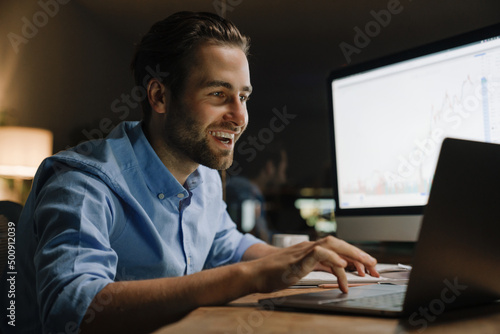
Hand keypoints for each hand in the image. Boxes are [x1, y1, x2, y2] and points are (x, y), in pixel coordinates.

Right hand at [248, 236, 377, 292]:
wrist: (255, 274)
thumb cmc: (275, 273)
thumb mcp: (304, 269)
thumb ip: (320, 266)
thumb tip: (340, 271)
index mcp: (312, 249)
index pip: (338, 248)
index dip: (356, 256)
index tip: (369, 268)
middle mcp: (310, 247)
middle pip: (339, 243)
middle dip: (359, 254)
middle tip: (374, 267)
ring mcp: (303, 251)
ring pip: (332, 245)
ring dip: (352, 254)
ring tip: (366, 267)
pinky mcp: (297, 260)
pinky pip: (318, 254)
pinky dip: (332, 258)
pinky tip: (343, 267)